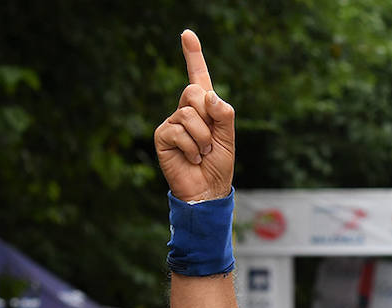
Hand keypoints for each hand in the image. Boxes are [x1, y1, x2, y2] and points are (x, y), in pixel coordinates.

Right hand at [154, 30, 234, 203]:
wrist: (207, 190)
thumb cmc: (218, 165)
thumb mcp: (228, 138)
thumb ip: (224, 114)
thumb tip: (209, 95)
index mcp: (204, 109)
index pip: (198, 77)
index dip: (193, 55)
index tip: (187, 34)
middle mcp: (185, 111)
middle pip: (194, 92)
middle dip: (208, 116)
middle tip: (210, 140)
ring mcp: (172, 122)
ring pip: (189, 114)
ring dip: (203, 138)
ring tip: (202, 153)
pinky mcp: (162, 136)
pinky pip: (180, 131)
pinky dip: (192, 147)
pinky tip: (191, 158)